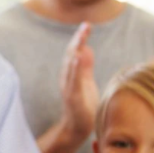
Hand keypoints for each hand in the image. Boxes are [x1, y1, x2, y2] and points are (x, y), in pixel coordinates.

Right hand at [59, 22, 97, 140]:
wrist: (77, 127)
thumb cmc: (82, 105)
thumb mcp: (85, 82)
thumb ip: (85, 66)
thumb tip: (86, 49)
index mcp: (70, 74)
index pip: (74, 52)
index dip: (80, 39)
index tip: (87, 25)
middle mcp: (67, 78)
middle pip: (71, 55)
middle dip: (78, 40)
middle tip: (85, 26)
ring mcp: (68, 87)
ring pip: (70, 66)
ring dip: (76, 50)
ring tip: (82, 37)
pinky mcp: (72, 97)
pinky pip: (73, 80)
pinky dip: (74, 68)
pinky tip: (78, 58)